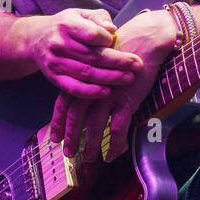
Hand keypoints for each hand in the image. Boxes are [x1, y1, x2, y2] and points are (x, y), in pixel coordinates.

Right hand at [29, 7, 143, 101]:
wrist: (36, 38)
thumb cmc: (66, 25)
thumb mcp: (80, 14)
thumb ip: (98, 18)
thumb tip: (112, 30)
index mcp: (67, 24)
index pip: (91, 34)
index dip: (107, 39)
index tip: (119, 40)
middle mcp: (59, 44)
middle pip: (92, 56)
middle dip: (118, 62)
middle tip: (137, 65)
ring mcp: (55, 62)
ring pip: (86, 73)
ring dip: (110, 78)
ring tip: (129, 78)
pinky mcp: (53, 78)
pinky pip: (73, 88)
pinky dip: (90, 92)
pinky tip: (107, 92)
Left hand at [52, 7, 179, 161]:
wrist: (144, 40)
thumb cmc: (122, 49)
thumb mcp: (98, 62)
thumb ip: (89, 79)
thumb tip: (83, 99)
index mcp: (82, 78)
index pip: (63, 104)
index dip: (58, 123)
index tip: (54, 139)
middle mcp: (91, 88)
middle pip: (75, 119)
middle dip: (71, 139)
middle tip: (69, 154)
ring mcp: (108, 96)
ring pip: (95, 128)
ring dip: (91, 146)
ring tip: (90, 159)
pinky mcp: (126, 102)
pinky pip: (118, 130)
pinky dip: (115, 145)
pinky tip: (113, 155)